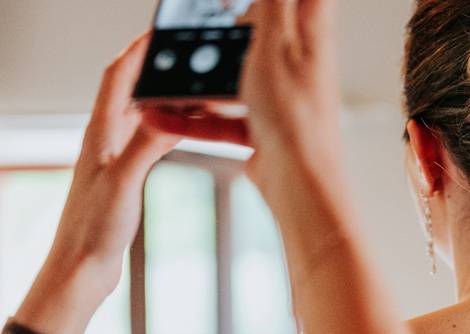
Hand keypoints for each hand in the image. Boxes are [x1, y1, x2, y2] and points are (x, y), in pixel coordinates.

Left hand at [46, 33, 179, 299]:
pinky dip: (170, 126)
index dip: (140, 49)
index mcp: (100, 133)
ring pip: (143, 112)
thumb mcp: (123, 183)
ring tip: (197, 89)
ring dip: (167, 98)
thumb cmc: (92, 230)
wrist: (81, 268)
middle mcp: (105, 138)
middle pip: (132, 88)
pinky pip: (150, 138)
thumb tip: (170, 112)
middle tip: (190, 59)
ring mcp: (114, 156)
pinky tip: (187, 129)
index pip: (119, 75)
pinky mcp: (124, 176)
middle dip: (159, 67)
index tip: (163, 32)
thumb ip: (145, 145)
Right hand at [142, 0, 341, 200]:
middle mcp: (298, 66)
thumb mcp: (275, 40)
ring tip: (162, 74)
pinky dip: (192, 120)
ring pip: (233, 81)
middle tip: (198, 20)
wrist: (297, 180)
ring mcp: (279, 101)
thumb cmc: (295, 114)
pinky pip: (222, 121)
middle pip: (260, 36)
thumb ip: (272, 3)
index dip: (272, 0)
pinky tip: (159, 116)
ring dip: (196, 81)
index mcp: (310, 34)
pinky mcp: (261, 132)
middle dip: (226, 30)